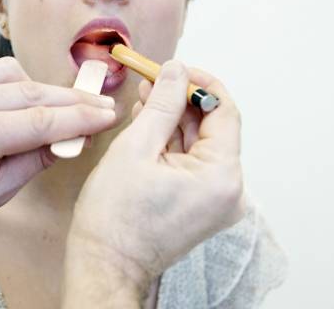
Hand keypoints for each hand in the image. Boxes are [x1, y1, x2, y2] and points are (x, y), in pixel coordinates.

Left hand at [0, 57, 116, 263]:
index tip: (108, 116)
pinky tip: (31, 101)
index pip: (38, 121)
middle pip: (30, 91)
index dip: (80, 119)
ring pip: (13, 74)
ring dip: (45, 90)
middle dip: (72, 100)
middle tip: (102, 107)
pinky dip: (18, 85)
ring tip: (65, 110)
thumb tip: (70, 139)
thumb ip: (33, 162)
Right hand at [64, 61, 245, 305]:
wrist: (105, 264)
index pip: (224, 112)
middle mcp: (228, 190)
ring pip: (200, 143)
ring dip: (174, 120)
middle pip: (212, 127)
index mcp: (221, 176)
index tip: (175, 69)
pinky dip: (172, 143)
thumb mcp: (136, 148)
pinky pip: (192, 162)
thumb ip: (161, 104)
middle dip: (181, 100)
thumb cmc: (116, 218)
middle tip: (152, 80)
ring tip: (145, 99)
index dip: (200, 84)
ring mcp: (215, 199)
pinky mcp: (201, 204)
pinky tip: (149, 124)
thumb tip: (176, 71)